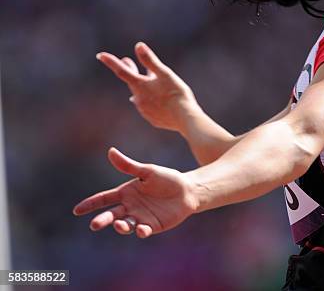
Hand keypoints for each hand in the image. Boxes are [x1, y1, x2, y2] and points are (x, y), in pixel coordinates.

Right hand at [73, 148, 198, 237]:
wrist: (187, 190)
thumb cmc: (167, 178)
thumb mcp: (147, 171)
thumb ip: (129, 166)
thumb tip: (111, 151)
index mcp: (126, 192)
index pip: (104, 198)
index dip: (91, 204)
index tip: (76, 210)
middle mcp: (130, 207)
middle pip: (111, 215)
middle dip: (102, 220)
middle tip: (94, 224)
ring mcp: (140, 218)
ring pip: (125, 225)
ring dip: (121, 226)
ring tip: (120, 224)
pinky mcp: (152, 226)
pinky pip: (143, 231)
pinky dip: (141, 231)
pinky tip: (142, 230)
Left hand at [96, 42, 199, 132]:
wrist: (185, 118)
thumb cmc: (176, 93)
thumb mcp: (165, 73)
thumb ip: (150, 60)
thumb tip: (138, 45)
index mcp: (140, 86)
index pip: (121, 71)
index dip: (111, 62)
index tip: (100, 55)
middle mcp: (138, 99)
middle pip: (131, 82)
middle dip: (129, 70)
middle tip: (126, 60)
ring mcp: (144, 111)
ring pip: (140, 95)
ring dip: (143, 86)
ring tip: (147, 81)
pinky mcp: (152, 119)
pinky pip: (149, 107)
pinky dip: (152, 100)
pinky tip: (158, 100)